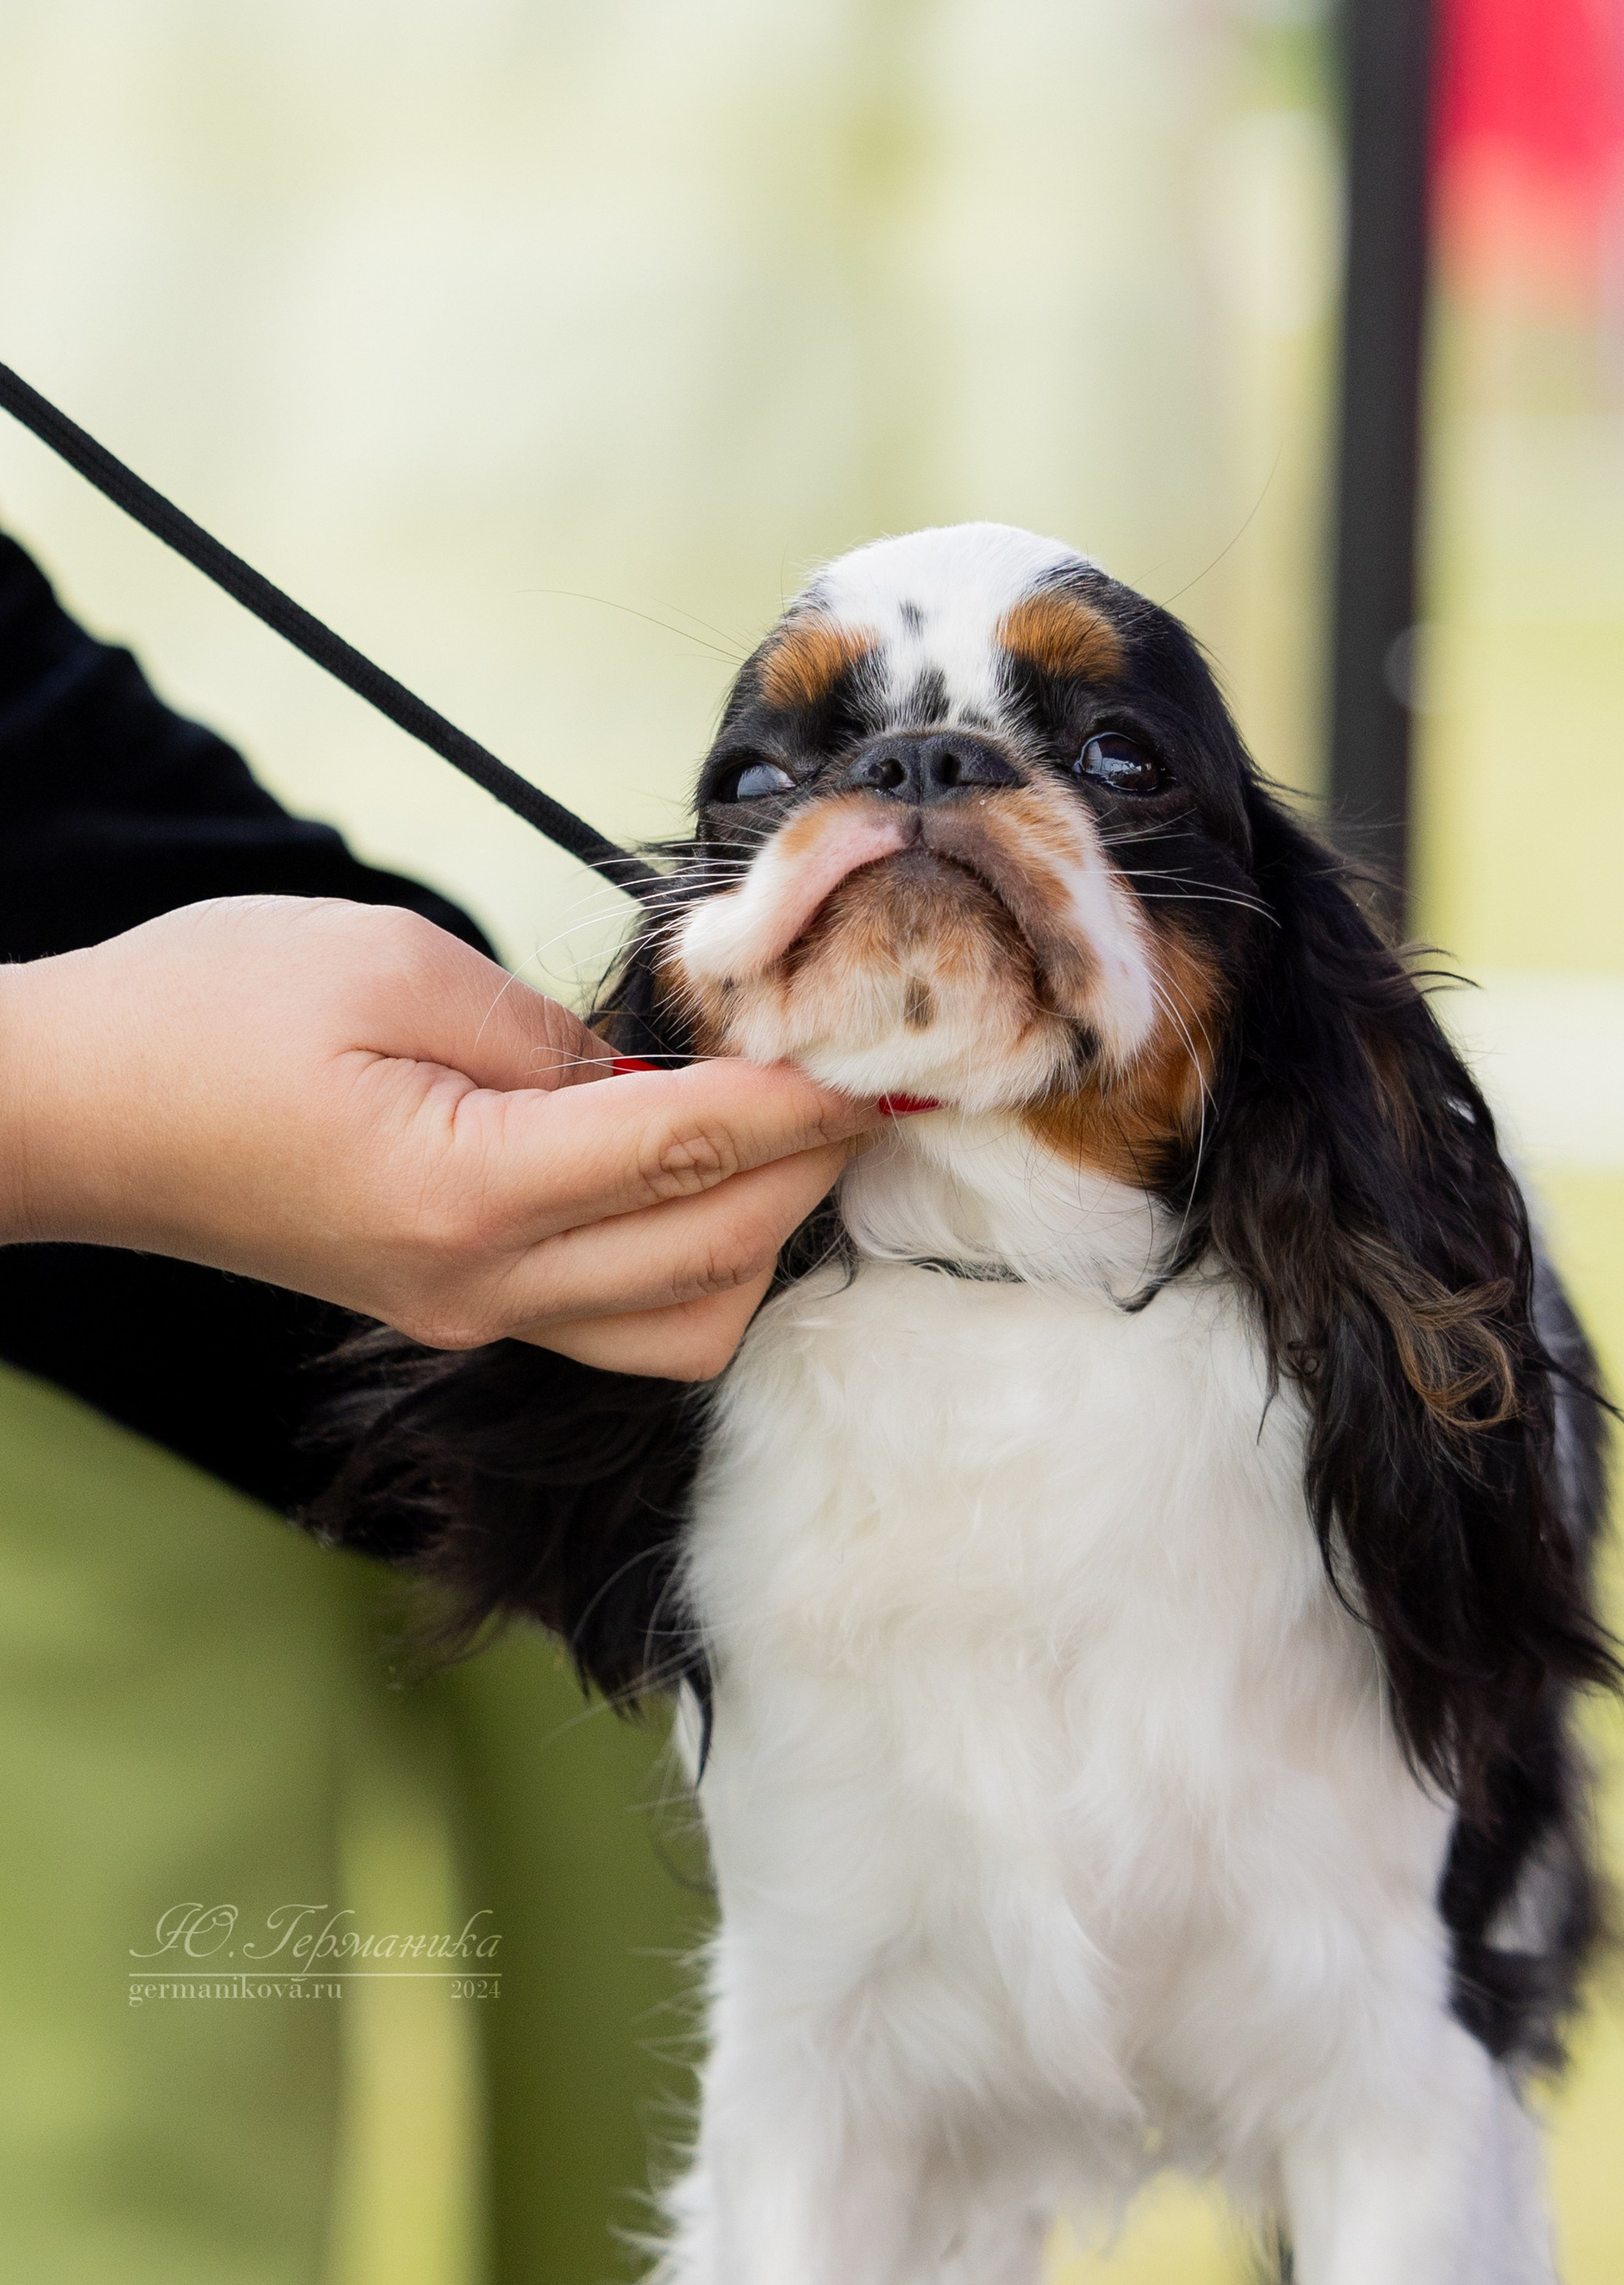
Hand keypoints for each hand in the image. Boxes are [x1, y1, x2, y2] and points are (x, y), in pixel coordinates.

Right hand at [0, 895, 874, 1377]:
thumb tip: (661, 1067)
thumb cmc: (204, 1014)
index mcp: (464, 1191)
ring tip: (789, 1128)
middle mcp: (481, 1285)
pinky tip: (706, 1175)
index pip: (688, 1152)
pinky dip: (695, 1261)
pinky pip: (625, 1323)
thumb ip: (548, 1028)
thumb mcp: (388, 961)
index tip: (883, 1055)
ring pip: (686, 1323)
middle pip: (713, 1253)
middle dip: (809, 1168)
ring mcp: (472, 1318)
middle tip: (865, 1078)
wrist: (72, 1115)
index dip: (802, 1101)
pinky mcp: (462, 1317)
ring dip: (762, 1232)